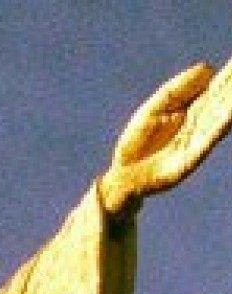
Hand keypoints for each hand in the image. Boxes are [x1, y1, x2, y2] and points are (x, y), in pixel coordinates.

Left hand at [100, 58, 231, 220]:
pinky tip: (227, 117)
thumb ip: (179, 89)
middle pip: (223, 103)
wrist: (124, 173)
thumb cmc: (139, 140)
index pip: (218, 89)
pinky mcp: (187, 161)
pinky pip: (204, 143)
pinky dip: (216, 130)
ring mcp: (195, 143)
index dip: (230, 76)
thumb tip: (208, 68)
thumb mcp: (156, 107)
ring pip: (219, 121)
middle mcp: (199, 125)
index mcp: (193, 109)